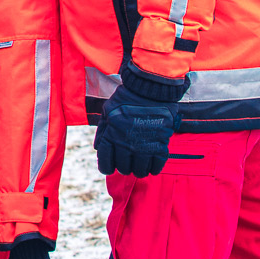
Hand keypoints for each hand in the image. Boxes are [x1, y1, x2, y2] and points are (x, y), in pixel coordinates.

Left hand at [94, 63, 188, 177]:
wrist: (150, 88)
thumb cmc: (127, 98)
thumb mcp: (108, 111)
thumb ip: (102, 130)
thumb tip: (99, 149)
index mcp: (111, 136)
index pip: (106, 162)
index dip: (107, 168)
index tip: (110, 169)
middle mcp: (126, 144)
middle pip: (124, 168)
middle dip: (124, 168)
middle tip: (127, 163)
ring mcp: (144, 145)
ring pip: (140, 170)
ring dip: (139, 170)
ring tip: (140, 166)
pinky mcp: (160, 143)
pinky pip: (157, 164)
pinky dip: (154, 168)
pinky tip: (152, 167)